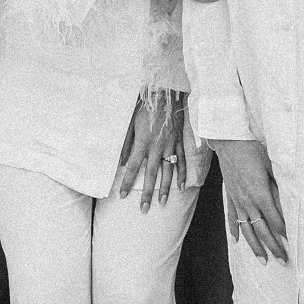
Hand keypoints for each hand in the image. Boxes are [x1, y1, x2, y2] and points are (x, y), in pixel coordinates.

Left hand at [116, 88, 186, 211]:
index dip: (126, 182)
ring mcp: (170, 145)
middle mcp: (157, 146)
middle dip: (146, 193)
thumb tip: (121, 162)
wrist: (165, 93)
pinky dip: (181, 174)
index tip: (121, 195)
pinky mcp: (179, 141)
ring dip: (165, 189)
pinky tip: (181, 187)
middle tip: (143, 210)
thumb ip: (126, 144)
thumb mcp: (130, 124)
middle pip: (151, 174)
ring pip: (168, 170)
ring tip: (162, 203)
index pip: (133, 166)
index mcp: (143, 141)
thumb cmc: (144, 107)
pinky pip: (181, 160)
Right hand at [214, 138, 287, 262]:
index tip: (293, 244)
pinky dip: (235, 230)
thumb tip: (291, 202)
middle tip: (283, 261)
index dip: (284, 233)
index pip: (275, 220)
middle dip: (273, 247)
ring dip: (255, 247)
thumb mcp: (272, 166)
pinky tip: (237, 241)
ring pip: (247, 229)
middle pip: (262, 230)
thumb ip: (280, 185)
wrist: (229, 140)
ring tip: (263, 260)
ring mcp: (237, 200)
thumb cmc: (254, 149)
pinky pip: (233, 217)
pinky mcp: (230, 196)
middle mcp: (248, 201)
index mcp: (261, 194)